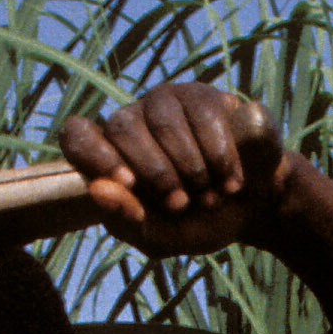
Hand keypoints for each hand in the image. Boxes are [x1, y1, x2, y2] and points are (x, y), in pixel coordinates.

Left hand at [58, 84, 283, 257]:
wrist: (255, 209)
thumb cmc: (200, 222)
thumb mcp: (163, 237)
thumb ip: (126, 221)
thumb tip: (97, 188)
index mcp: (110, 157)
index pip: (77, 135)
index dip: (96, 154)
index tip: (128, 182)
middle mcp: (130, 123)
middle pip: (121, 126)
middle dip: (156, 173)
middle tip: (183, 204)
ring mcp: (164, 103)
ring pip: (163, 122)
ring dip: (192, 169)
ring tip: (212, 196)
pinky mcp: (201, 96)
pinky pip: (204, 117)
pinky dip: (220, 157)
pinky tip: (231, 180)